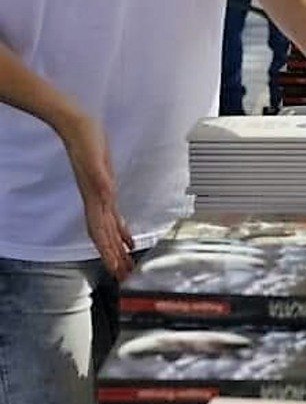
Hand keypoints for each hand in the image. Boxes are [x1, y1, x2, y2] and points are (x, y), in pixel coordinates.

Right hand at [60, 111, 133, 278]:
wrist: (78, 126)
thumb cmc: (85, 140)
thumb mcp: (95, 159)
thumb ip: (101, 178)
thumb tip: (108, 196)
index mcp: (94, 199)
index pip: (99, 233)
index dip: (106, 253)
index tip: (113, 270)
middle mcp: (96, 202)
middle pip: (105, 239)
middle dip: (114, 258)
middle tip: (124, 277)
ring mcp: (100, 197)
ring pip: (110, 231)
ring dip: (118, 249)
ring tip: (127, 266)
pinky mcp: (106, 189)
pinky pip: (114, 217)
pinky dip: (122, 231)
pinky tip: (129, 240)